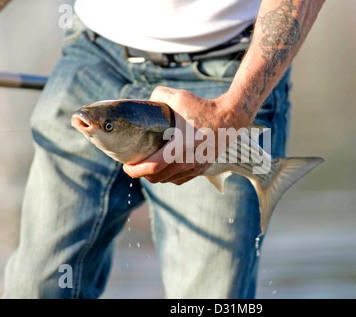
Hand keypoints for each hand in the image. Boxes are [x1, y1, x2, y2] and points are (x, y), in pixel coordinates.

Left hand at [122, 86, 237, 184]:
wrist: (230, 118)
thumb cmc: (203, 107)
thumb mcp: (178, 97)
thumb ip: (157, 96)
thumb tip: (145, 103)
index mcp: (179, 147)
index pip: (151, 167)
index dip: (134, 170)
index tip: (125, 166)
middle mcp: (187, 161)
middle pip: (156, 177)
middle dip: (141, 174)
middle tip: (133, 165)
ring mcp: (195, 168)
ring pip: (167, 180)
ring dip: (154, 176)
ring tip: (146, 166)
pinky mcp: (202, 170)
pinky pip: (179, 180)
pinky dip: (168, 177)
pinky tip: (163, 169)